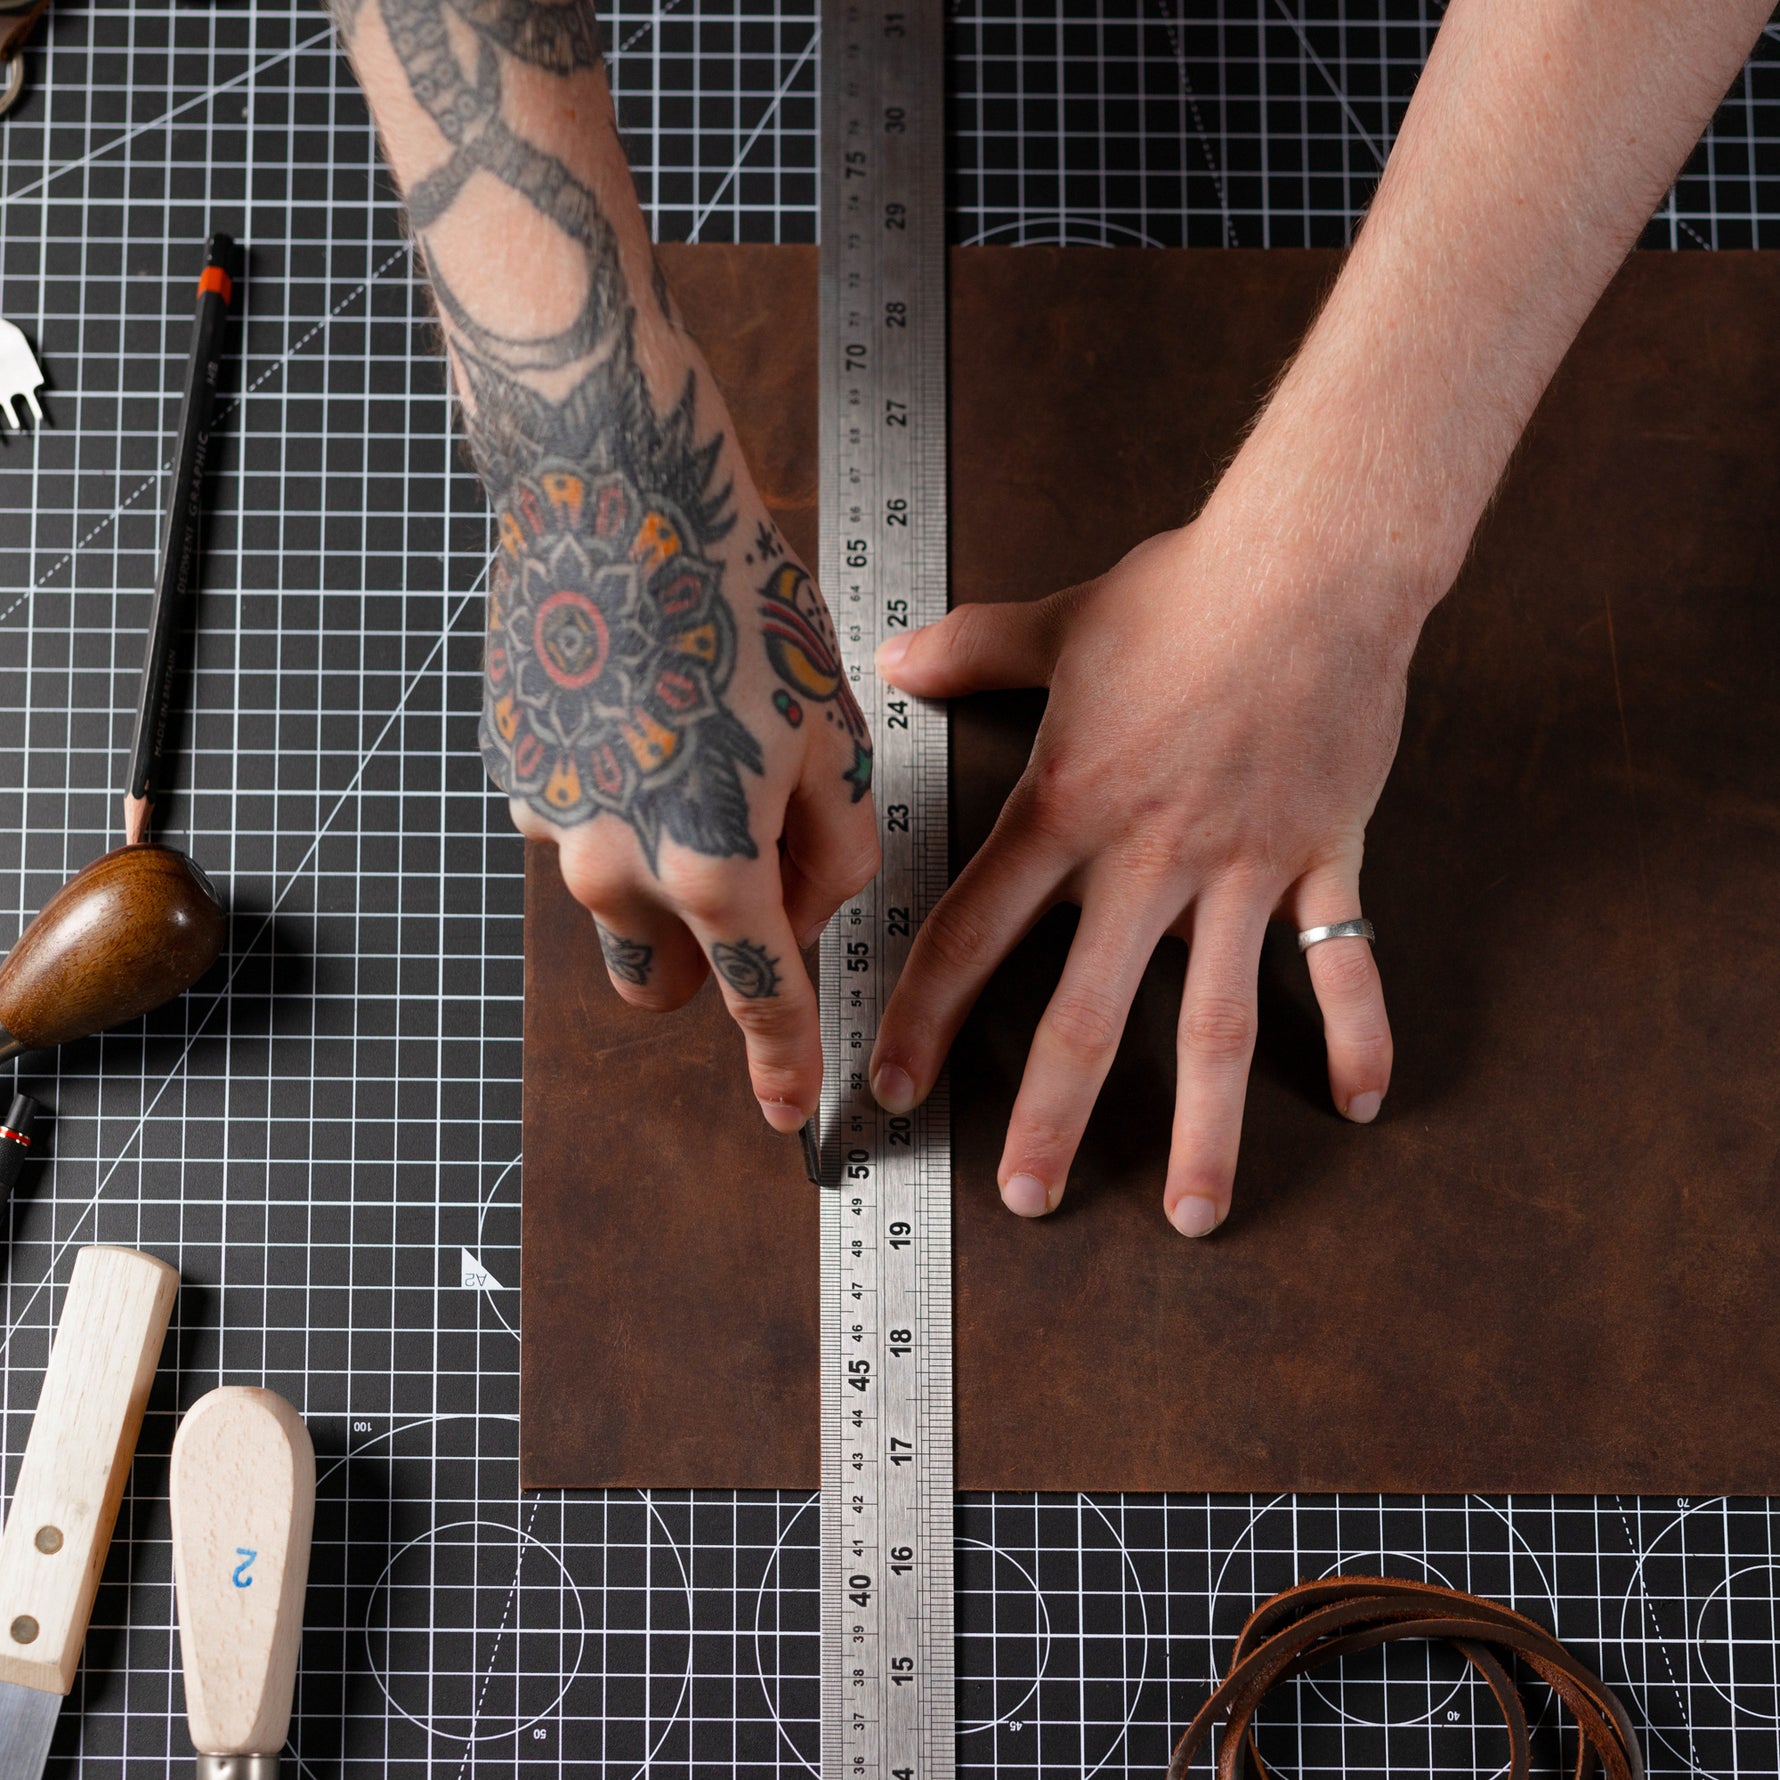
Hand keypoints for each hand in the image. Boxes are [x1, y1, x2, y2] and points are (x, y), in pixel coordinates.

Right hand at [486, 344, 879, 1133]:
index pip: (759, 997)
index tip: (789, 1110)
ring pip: (614, 900)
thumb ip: (836, 847)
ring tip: (698, 749)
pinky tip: (645, 709)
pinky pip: (578, 824)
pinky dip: (618, 800)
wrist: (606, 488)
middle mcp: (612, 863)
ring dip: (660, 868)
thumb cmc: (732, 592)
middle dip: (710, 951)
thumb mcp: (832, 725)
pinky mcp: (512, 771)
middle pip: (665, 975)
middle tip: (752, 862)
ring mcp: (547, 820)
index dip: (783, 1060)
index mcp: (710, 863)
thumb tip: (807, 901)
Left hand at [868, 516, 1417, 1232]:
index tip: (893, 1086)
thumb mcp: (1058, 622)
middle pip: (1089, 1013)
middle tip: (1027, 1199)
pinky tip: (1359, 1104)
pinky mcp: (1322, 857)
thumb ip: (970, 651)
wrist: (1312, 558)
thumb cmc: (1182, 589)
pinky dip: (1356, 1032)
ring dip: (1207, 1128)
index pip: (975, 931)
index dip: (925, 1015)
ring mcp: (1240, 869)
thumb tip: (897, 654)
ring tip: (1194, 1215)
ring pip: (1219, 1023)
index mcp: (1068, 809)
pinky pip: (1343, 962)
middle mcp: (1146, 860)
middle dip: (1052, 1114)